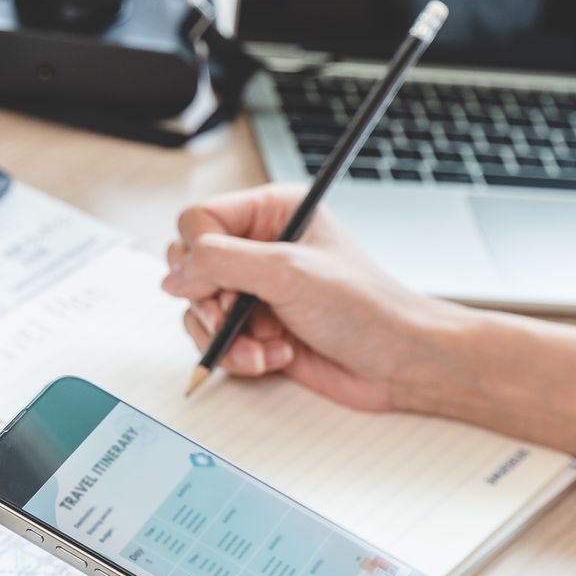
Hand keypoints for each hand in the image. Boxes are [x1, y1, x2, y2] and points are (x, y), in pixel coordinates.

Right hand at [162, 184, 465, 411]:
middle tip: (234, 316)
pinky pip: (218, 342)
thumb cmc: (367, 308)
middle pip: (191, 267)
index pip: (200, 220)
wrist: (400, 362)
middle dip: (209, 303)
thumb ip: (222, 264)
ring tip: (263, 348)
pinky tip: (275, 358)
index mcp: (273, 213)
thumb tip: (175, 274)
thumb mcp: (289, 272)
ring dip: (225, 337)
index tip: (214, 285)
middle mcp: (261, 248)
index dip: (198, 255)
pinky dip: (239, 356)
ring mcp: (258, 291)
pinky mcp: (259, 330)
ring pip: (199, 310)